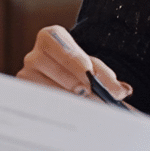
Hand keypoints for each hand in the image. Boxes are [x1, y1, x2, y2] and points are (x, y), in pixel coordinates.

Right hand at [16, 25, 130, 103]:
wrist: (66, 81)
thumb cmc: (79, 71)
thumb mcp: (95, 68)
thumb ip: (107, 77)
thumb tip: (123, 91)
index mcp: (50, 37)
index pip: (61, 46)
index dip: (75, 61)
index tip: (89, 74)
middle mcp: (34, 55)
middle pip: (58, 70)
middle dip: (82, 86)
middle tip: (99, 98)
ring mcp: (26, 76)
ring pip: (52, 90)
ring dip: (74, 100)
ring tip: (90, 107)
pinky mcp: (27, 96)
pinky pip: (45, 104)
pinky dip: (62, 110)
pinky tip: (73, 113)